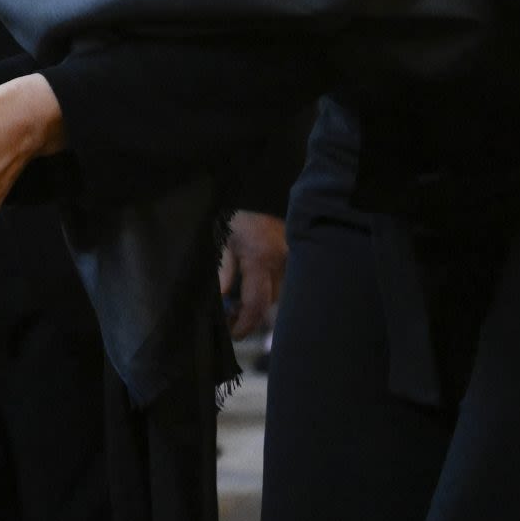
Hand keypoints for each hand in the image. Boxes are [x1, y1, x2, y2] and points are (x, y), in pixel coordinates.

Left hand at [219, 209, 287, 339]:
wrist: (256, 185)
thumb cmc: (235, 211)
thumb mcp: (221, 239)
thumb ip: (223, 272)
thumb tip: (223, 301)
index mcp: (261, 258)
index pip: (257, 305)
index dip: (245, 325)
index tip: (234, 335)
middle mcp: (283, 260)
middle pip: (272, 301)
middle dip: (254, 312)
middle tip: (234, 317)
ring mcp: (293, 255)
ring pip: (283, 290)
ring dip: (265, 297)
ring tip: (242, 299)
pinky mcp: (297, 249)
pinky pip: (288, 275)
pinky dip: (274, 282)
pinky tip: (259, 281)